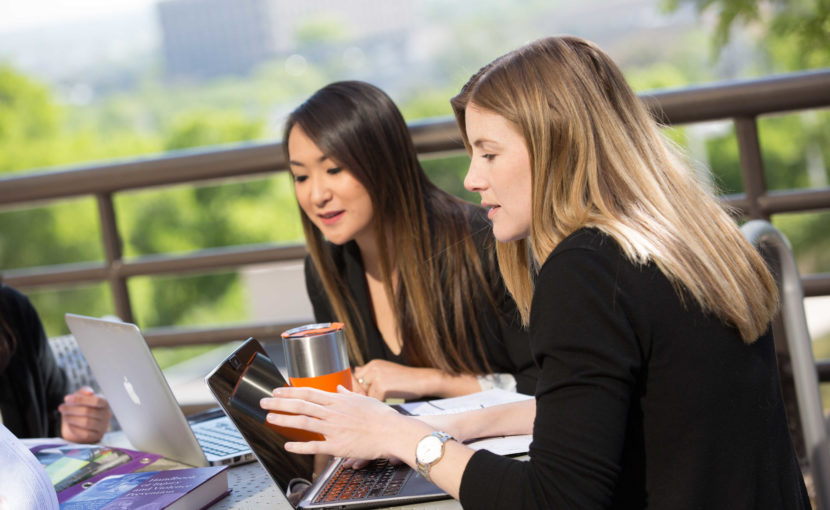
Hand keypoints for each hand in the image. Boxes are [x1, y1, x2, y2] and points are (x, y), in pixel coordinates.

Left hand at [59, 386, 111, 442]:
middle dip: (71, 409)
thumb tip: (89, 392)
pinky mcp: (97, 436)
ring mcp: (103, 426)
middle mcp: (106, 414)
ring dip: (71, 418)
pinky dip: (74, 428)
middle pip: (88, 411)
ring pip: (86, 422)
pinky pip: (85, 433)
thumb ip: (83, 392)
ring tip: (64, 416)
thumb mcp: (81, 397)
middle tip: (61, 407)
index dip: (80, 399)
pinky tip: (69, 424)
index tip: (67, 399)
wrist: (80, 424)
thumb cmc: (81, 407)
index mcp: (104, 403)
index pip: (96, 401)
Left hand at [260, 385, 429, 462]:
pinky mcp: (337, 446)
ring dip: (284, 420)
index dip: (290, 391)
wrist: (393, 431)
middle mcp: (333, 413)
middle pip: (301, 405)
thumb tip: (338, 388)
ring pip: (303, 422)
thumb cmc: (382, 416)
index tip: (277, 390)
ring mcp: (334, 429)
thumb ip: (347, 394)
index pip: (309, 392)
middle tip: (264, 401)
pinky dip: (300, 446)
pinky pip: (315, 446)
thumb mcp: (364, 399)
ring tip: (269, 418)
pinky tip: (288, 445)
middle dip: (280, 403)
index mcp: (339, 400)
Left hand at [353, 360, 428, 400]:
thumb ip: (371, 373)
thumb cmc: (406, 379)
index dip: (357, 387)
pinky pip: (375, 401)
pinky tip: (391, 400)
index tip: (361, 394)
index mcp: (373, 364)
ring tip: (386, 398)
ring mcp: (376, 377)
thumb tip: (356, 371)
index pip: (356, 376)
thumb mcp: (386, 371)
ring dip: (373, 400)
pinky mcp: (381, 388)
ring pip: (366, 395)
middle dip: (363, 394)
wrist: (423, 380)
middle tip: (376, 399)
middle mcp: (373, 368)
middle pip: (358, 386)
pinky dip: (381, 403)